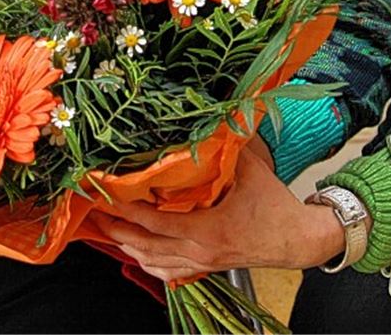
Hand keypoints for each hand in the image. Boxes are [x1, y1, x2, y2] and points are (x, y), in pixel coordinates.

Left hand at [93, 145, 344, 280]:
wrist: (297, 239)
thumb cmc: (275, 206)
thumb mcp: (252, 171)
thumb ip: (228, 146)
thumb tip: (213, 118)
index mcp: (206, 228)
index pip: (154, 221)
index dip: (126, 208)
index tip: (105, 194)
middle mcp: (199, 250)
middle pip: (144, 244)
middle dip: (116, 228)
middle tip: (93, 212)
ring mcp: (201, 262)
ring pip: (153, 261)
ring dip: (127, 246)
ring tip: (106, 230)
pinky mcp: (207, 267)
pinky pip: (169, 272)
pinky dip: (148, 263)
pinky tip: (136, 254)